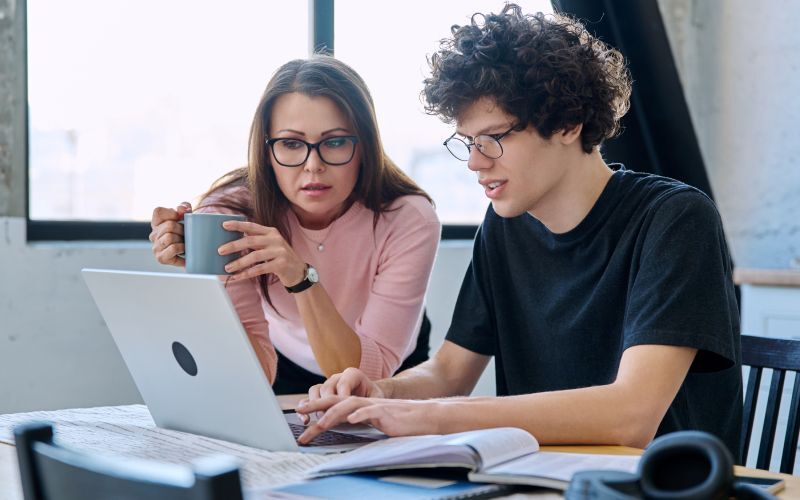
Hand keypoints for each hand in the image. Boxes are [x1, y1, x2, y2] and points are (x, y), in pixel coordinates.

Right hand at [149, 202, 191, 266]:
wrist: (194, 252)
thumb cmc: (187, 232)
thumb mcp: (187, 216)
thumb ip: (184, 207)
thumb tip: (182, 209)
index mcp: (156, 223)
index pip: (158, 212)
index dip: (172, 213)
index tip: (181, 218)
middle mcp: (153, 235)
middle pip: (169, 225)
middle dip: (181, 229)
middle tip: (186, 234)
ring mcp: (156, 247)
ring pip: (170, 237)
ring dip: (182, 239)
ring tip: (184, 242)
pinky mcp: (161, 258)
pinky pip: (173, 248)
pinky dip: (182, 248)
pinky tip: (185, 250)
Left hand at [217, 221, 306, 285]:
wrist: (298, 271)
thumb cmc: (280, 258)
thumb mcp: (271, 245)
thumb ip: (257, 241)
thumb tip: (233, 242)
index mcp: (271, 232)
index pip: (252, 226)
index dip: (238, 225)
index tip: (224, 225)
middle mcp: (276, 239)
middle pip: (250, 240)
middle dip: (233, 245)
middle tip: (220, 250)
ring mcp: (279, 252)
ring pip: (254, 256)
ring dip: (238, 262)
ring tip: (227, 267)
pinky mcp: (281, 264)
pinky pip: (259, 269)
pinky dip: (246, 273)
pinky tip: (237, 277)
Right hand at [295, 368, 384, 423]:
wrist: (370, 396)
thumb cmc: (374, 398)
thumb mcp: (377, 398)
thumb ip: (372, 403)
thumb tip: (366, 412)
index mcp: (353, 374)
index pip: (343, 384)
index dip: (341, 397)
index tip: (342, 410)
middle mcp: (338, 377)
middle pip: (327, 386)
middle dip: (326, 402)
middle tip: (326, 415)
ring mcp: (328, 385)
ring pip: (315, 390)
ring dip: (311, 404)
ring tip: (310, 417)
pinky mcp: (321, 396)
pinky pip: (309, 399)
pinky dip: (305, 408)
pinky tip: (304, 419)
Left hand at [296, 396, 443, 443]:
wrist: (421, 417)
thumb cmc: (397, 421)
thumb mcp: (372, 420)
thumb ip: (357, 419)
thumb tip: (341, 423)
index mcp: (358, 404)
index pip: (333, 403)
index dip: (316, 407)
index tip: (300, 415)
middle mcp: (362, 402)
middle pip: (335, 400)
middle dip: (315, 405)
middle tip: (298, 411)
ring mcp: (373, 406)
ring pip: (348, 405)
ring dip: (332, 413)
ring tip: (319, 423)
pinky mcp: (385, 412)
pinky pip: (370, 411)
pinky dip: (360, 415)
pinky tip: (351, 420)